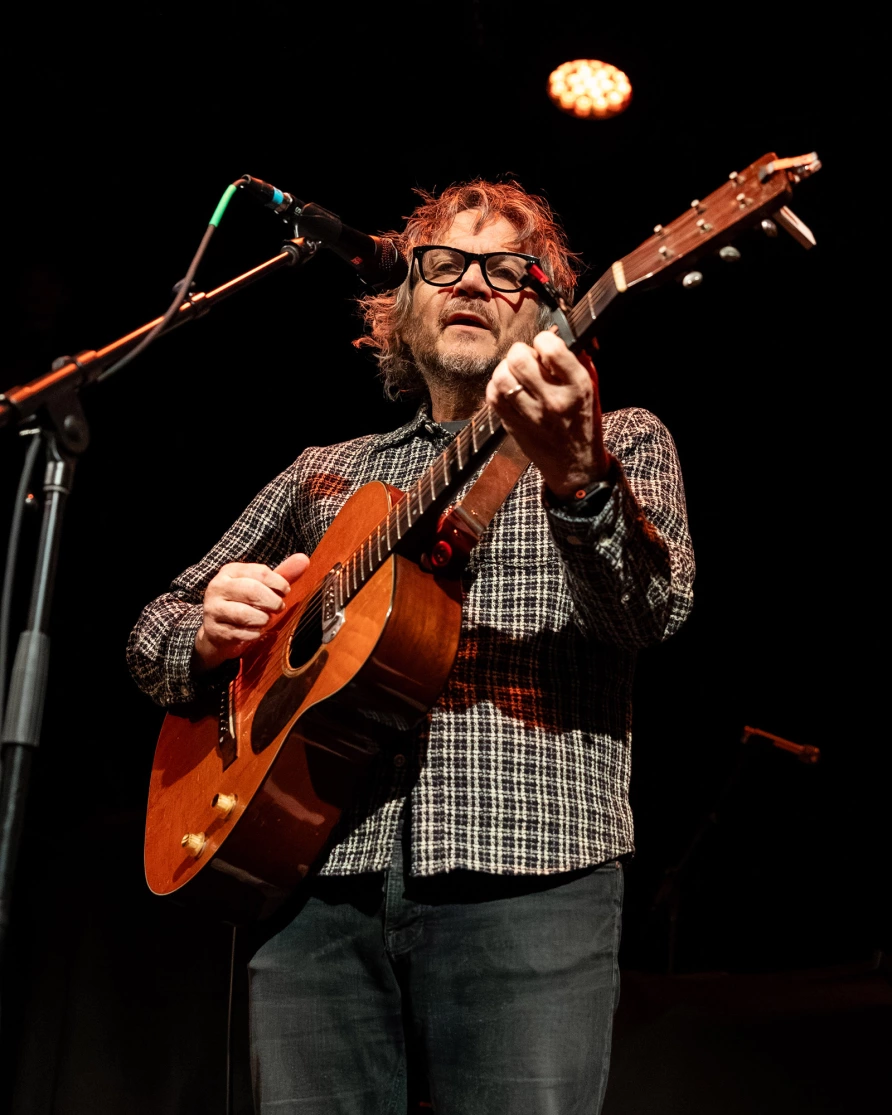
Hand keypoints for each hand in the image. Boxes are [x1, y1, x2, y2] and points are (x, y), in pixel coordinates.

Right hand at [193, 553, 309, 672]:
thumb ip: (282, 574)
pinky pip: (242, 633)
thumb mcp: (261, 586)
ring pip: (246, 614)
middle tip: (278, 607)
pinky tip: (256, 631)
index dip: (279, 583)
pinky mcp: (215, 630)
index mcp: (230, 571)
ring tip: (265, 619)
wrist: (217, 631)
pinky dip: (255, 634)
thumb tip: (304, 559)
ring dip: (263, 619)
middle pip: (253, 591)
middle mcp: (218, 587)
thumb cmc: (243, 603)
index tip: (285, 591)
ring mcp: (213, 609)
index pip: (261, 573)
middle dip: (272, 602)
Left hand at [486, 331, 608, 499]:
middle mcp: (553, 401)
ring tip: (515, 373)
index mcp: (578, 387)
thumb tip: (558, 335)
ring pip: (501, 377)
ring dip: (505, 368)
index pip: (551, 349)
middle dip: (521, 352)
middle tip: (527, 359)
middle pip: (519, 359)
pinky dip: (496, 386)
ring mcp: (530, 415)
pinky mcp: (512, 426)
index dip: (544, 341)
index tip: (545, 346)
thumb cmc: (583, 422)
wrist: (575, 466)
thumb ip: (578, 360)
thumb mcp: (592, 388)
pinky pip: (492, 396)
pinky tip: (507, 388)